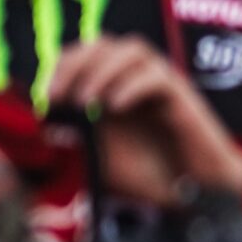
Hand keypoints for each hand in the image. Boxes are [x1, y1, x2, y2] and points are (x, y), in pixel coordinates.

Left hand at [45, 35, 241, 202]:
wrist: (195, 198)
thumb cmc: (153, 179)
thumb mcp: (102, 159)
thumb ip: (78, 140)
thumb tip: (49, 122)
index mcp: (116, 87)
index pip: (86, 55)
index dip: (62, 67)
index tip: (45, 96)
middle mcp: (138, 79)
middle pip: (105, 43)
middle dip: (75, 63)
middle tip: (58, 95)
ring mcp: (162, 85)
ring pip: (133, 49)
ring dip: (102, 70)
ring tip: (86, 101)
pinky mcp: (184, 97)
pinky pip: (157, 76)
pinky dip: (131, 86)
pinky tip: (115, 108)